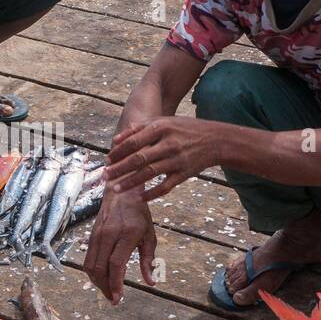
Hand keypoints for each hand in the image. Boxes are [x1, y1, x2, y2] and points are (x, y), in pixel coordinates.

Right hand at [83, 190, 157, 303]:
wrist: (120, 193)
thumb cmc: (139, 215)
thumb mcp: (149, 236)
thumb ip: (148, 260)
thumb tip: (151, 283)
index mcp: (126, 234)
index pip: (115, 264)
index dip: (115, 283)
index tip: (118, 297)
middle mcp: (108, 235)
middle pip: (100, 268)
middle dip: (105, 287)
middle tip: (114, 300)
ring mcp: (97, 235)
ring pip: (90, 265)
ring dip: (97, 283)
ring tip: (107, 292)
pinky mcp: (91, 236)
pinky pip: (88, 259)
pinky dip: (92, 273)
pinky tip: (101, 280)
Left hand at [105, 117, 221, 201]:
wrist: (216, 139)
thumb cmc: (185, 129)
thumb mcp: (164, 121)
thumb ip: (139, 129)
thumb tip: (116, 140)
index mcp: (162, 128)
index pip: (133, 142)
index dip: (118, 152)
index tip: (106, 161)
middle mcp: (169, 143)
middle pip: (138, 158)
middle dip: (119, 169)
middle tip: (104, 177)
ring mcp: (177, 160)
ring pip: (149, 174)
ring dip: (130, 182)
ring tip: (115, 189)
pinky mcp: (184, 173)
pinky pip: (165, 186)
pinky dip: (152, 193)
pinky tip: (139, 198)